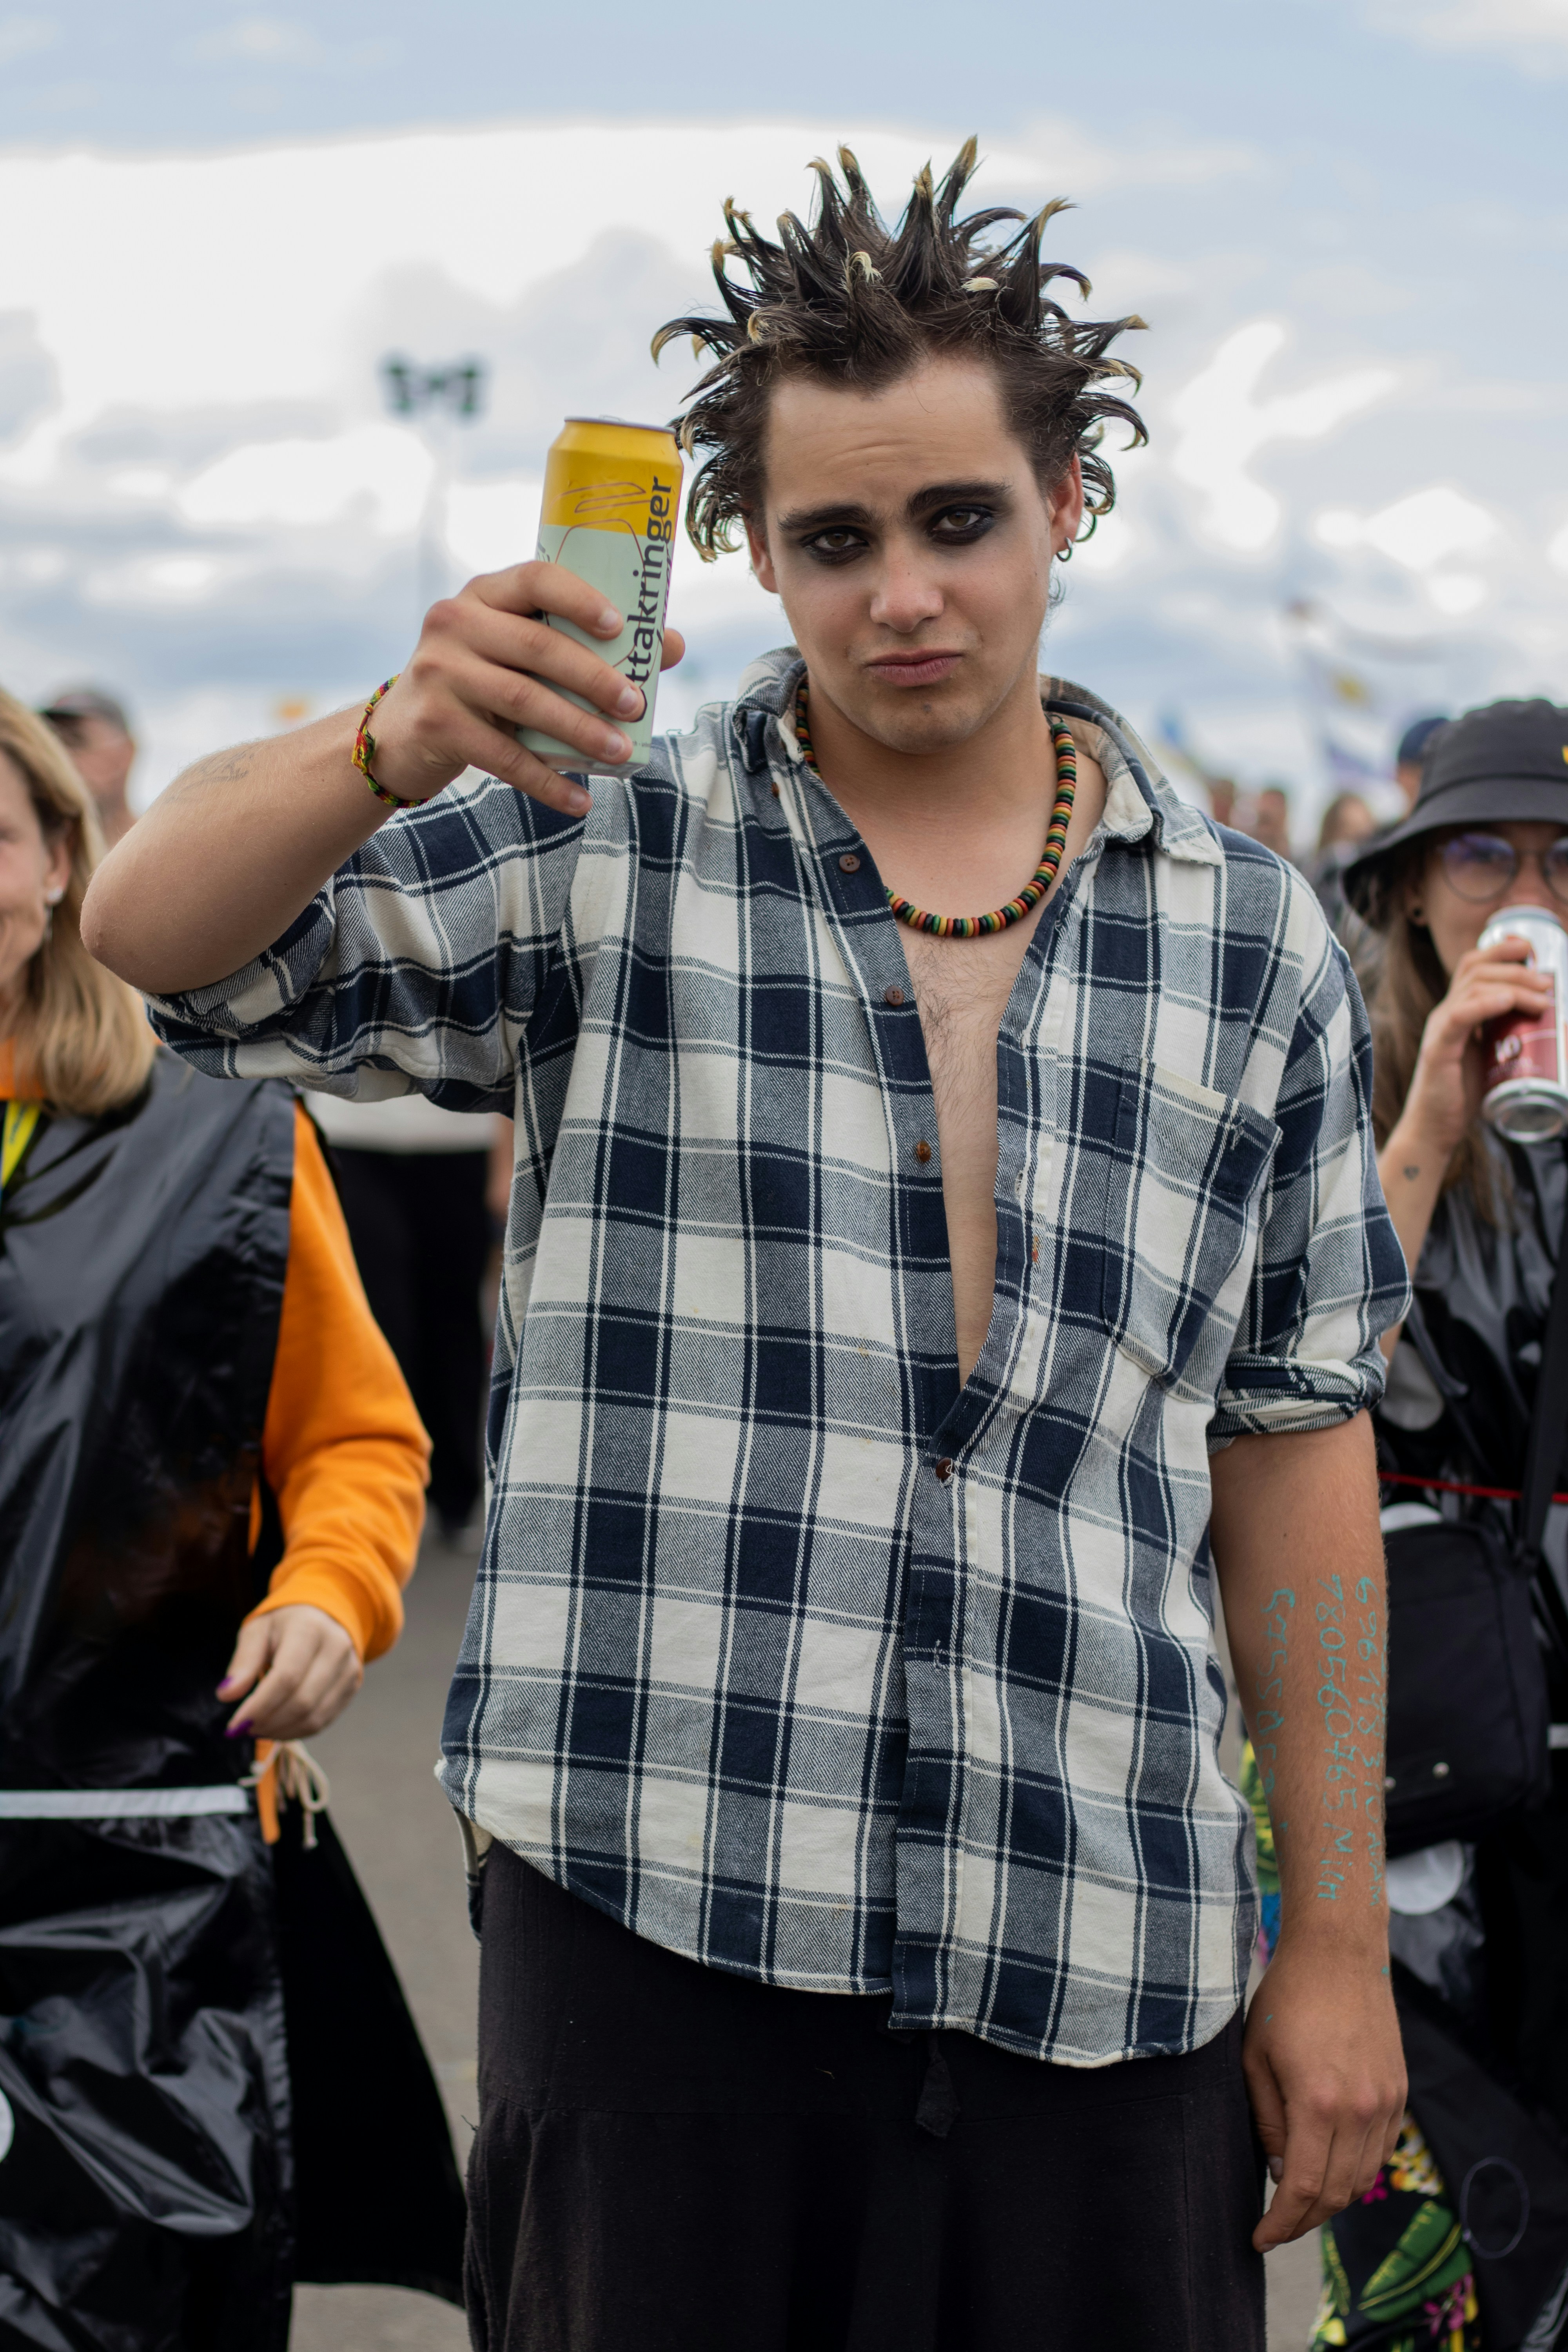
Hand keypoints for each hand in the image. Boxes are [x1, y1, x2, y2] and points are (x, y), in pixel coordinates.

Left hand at [218, 1603, 363, 1739]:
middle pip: (302, 1701)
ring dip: (280, 1731)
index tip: (235, 1724)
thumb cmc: (284, 1625)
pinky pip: (323, 1721)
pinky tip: (277, 1727)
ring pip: (314, 1717)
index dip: (259, 1706)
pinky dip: (296, 1731)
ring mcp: (349, 1669)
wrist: (324, 1616)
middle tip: (243, 1729)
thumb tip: (226, 1694)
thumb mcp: (257, 1631)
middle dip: (267, 1722)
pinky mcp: (352, 1687)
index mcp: (310, 1629)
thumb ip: (243, 1662)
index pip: (286, 1677)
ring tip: (258, 1728)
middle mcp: (336, 1648)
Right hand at [362, 562, 686, 819]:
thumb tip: (670, 645)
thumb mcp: (520, 653)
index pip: (535, 579)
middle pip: (538, 646)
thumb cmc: (482, 683)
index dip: (580, 599)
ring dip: (579, 731)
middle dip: (595, 679)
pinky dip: (547, 782)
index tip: (620, 627)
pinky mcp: (436, 723)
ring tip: (621, 752)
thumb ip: (584, 644)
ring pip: (524, 701)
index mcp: (484, 594)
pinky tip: (579, 800)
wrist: (401, 731)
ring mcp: (440, 672)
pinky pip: (504, 757)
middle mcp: (455, 622)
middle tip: (636, 707)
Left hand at [1243, 1933, 1405, 2250]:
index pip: (1303, 2189)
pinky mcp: (1398, 2092)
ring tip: (1300, 2201)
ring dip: (1332, 2200)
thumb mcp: (1255, 2057)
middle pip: (1336, 2194)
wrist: (1339, 1953)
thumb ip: (1267, 2120)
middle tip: (1276, 2226)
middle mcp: (1359, 2109)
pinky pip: (1380, 2152)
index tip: (1259, 2239)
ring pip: (1362, 2178)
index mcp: (1316, 2101)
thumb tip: (1281, 2172)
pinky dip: (1357, 2171)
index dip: (1280, 2224)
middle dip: (1304, 2220)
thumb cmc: (1286, 1998)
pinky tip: (1332, 2167)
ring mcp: (1385, 2102)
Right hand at [1406, 932, 1553, 1154]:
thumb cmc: (1467, 1095)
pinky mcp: (1438, 1049)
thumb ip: (1513, 1036)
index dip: (1501, 949)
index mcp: (1457, 1010)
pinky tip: (1508, 1001)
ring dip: (1513, 985)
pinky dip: (1486, 1004)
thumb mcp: (1494, 1056)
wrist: (1436, 1129)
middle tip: (1549, 982)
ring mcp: (1439, 1029)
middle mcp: (1445, 1013)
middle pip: (1477, 970)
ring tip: (1543, 997)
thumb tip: (1558, 1024)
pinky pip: (1460, 1016)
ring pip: (1473, 988)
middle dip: (1517, 968)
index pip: (1473, 964)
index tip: (1532, 951)